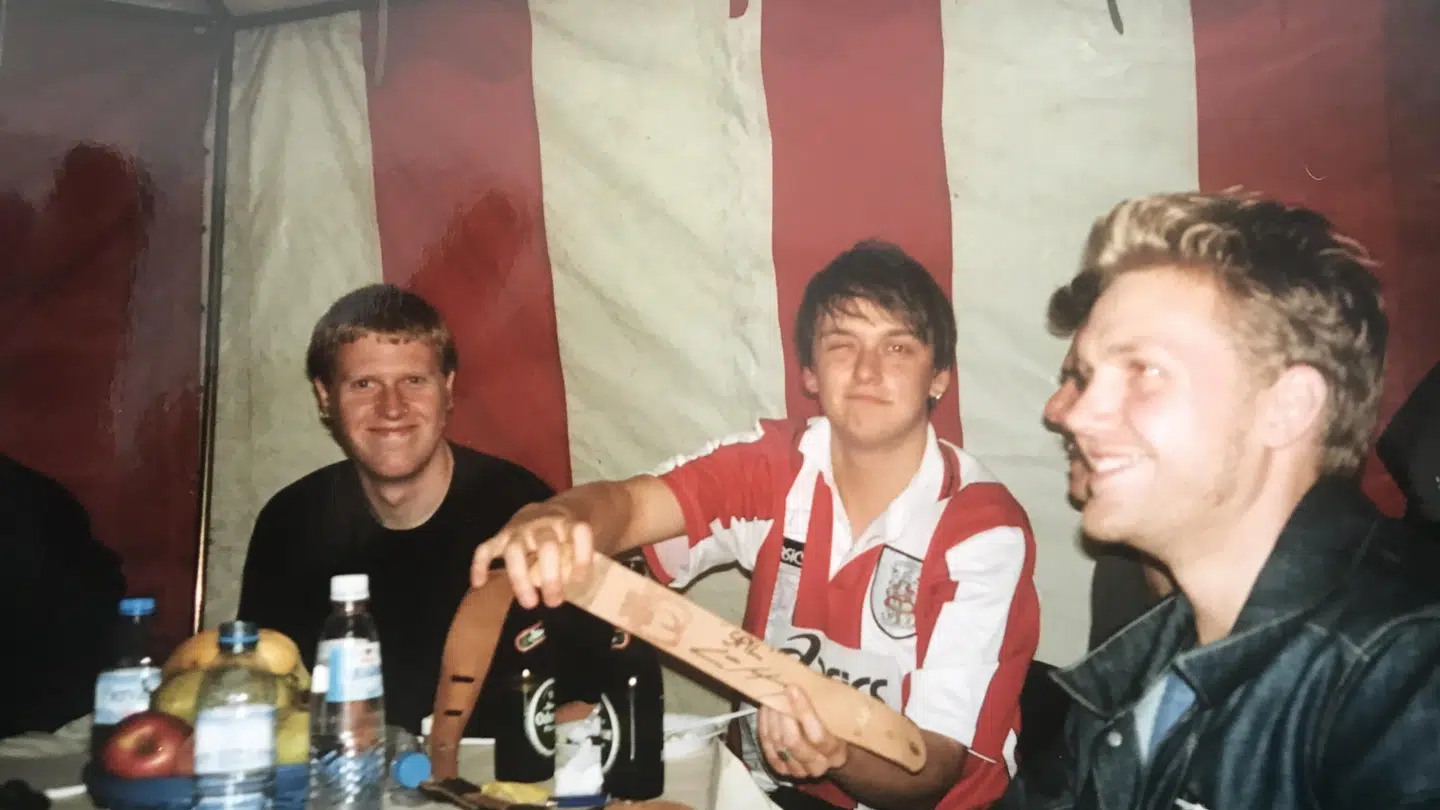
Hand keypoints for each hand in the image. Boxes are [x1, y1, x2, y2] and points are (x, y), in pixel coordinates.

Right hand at [470, 502, 595, 607]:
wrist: (552, 512)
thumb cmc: (569, 537)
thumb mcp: (580, 543)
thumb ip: (578, 562)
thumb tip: (573, 595)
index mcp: (568, 523)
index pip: (580, 532)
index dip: (582, 556)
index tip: (580, 579)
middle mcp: (543, 524)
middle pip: (546, 546)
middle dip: (551, 577)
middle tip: (555, 602)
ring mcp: (519, 529)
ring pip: (514, 550)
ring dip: (521, 579)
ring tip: (530, 603)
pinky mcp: (501, 536)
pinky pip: (486, 548)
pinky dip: (480, 565)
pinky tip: (479, 584)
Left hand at [757, 685, 847, 779]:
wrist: (829, 753)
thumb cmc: (834, 727)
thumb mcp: (837, 716)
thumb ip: (824, 703)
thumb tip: (803, 679)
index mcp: (835, 752)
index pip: (818, 736)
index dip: (804, 711)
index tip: (793, 688)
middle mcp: (817, 766)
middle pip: (793, 742)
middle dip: (782, 714)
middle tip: (777, 692)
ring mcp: (798, 770)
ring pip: (777, 743)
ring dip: (771, 717)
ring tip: (770, 696)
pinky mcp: (781, 768)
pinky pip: (767, 747)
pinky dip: (764, 726)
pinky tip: (766, 710)